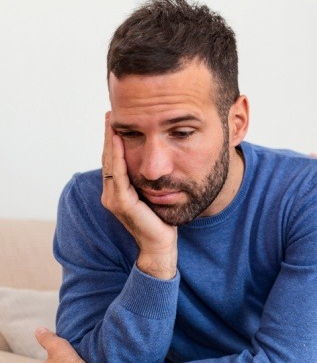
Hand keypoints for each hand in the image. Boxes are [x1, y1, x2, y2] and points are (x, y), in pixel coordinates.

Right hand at [101, 112, 176, 278]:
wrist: (162, 247)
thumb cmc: (161, 223)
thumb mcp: (156, 196)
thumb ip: (151, 181)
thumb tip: (160, 162)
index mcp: (118, 191)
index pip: (114, 160)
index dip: (113, 140)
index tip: (116, 120)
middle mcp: (111, 194)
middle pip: (108, 158)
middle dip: (109, 136)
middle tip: (110, 114)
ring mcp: (113, 199)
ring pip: (110, 163)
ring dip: (110, 142)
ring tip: (112, 122)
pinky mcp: (121, 204)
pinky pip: (117, 175)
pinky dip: (117, 156)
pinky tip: (118, 141)